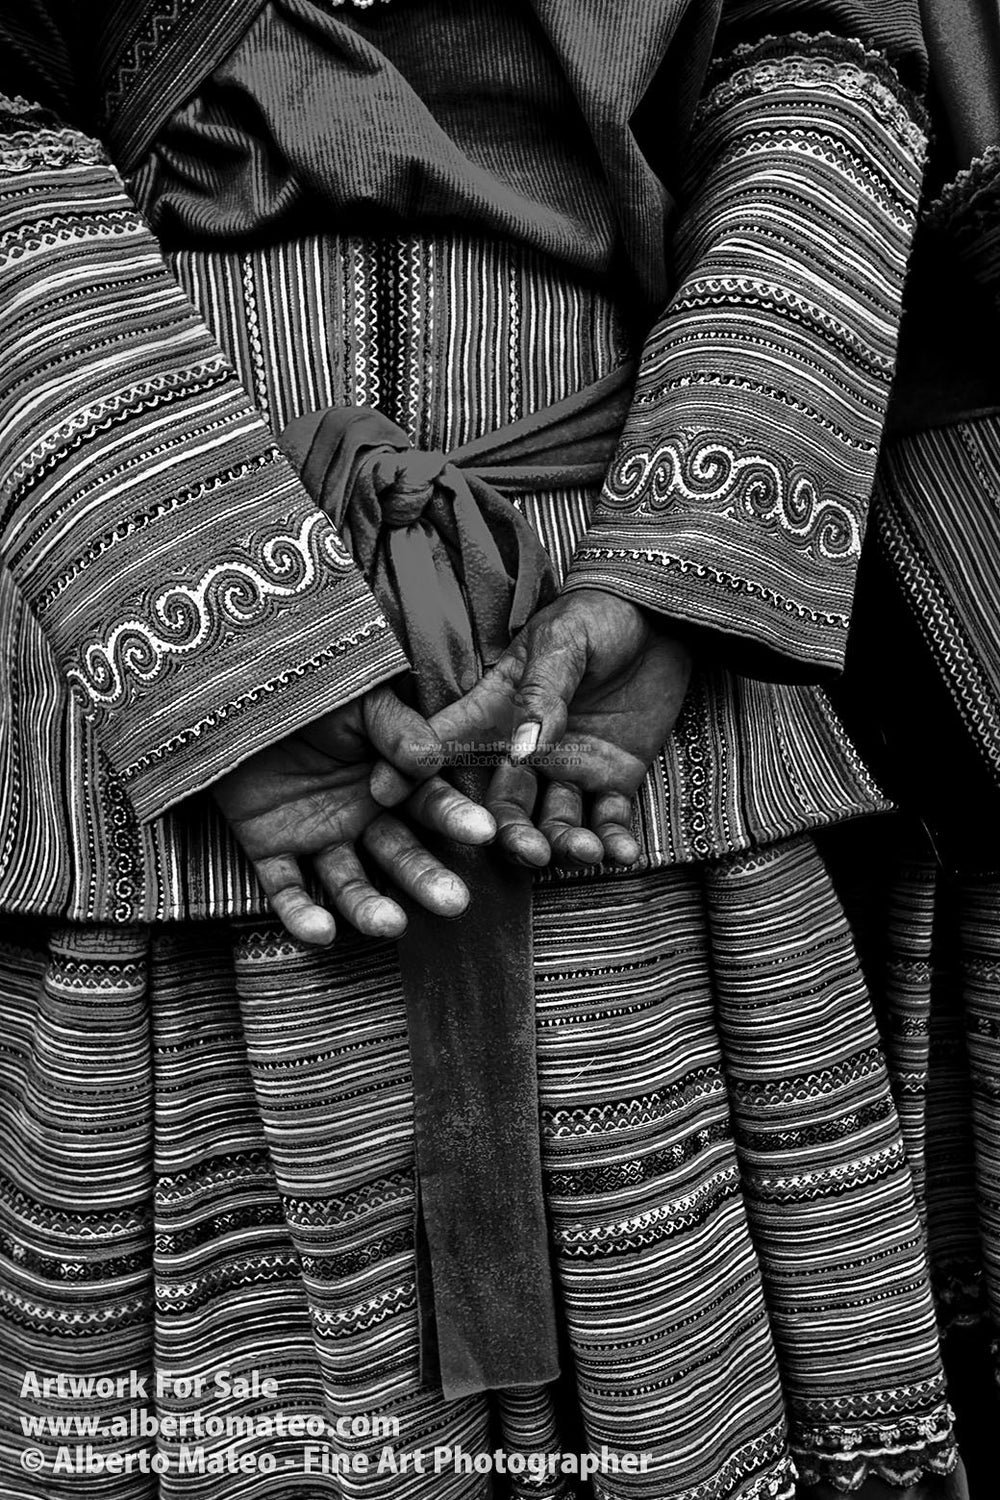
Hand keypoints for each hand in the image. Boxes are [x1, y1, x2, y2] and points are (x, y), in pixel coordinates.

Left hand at [213, 684, 494, 945]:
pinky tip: (321, 932)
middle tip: (455, 901)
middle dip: (426, 878)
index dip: (455, 818)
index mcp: (390, 778)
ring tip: (390, 924)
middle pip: (399, 855)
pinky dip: (301, 913)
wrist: (230, 688)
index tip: (484, 832)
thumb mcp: (358, 699)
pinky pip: (286, 888)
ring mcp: (318, 835)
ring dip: (370, 908)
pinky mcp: (270, 849)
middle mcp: (361, 815)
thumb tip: (432, 761)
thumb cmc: (306, 686)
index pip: (429, 804)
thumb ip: (397, 729)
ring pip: (350, 882)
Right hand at [371, 589, 690, 867]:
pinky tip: (623, 854)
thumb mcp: (565, 643)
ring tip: (586, 851)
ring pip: (553, 822)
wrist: (662, 617)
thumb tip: (520, 751)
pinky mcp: (612, 779)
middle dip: (510, 835)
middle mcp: (525, 750)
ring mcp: (568, 768)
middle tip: (528, 852)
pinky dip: (614, 841)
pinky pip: (608, 820)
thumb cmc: (600, 616)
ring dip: (564, 843)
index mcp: (498, 711)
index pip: (446, 744)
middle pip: (503, 804)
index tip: (381, 796)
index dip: (412, 770)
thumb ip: (541, 694)